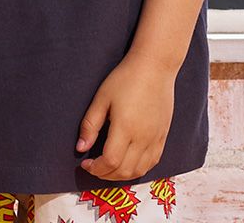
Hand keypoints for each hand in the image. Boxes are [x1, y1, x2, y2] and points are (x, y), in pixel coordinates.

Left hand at [75, 52, 175, 179]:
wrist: (155, 66)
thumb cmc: (126, 78)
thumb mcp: (102, 97)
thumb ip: (90, 125)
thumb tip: (80, 147)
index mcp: (125, 128)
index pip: (110, 162)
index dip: (96, 168)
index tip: (86, 163)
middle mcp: (143, 137)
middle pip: (124, 171)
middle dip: (106, 174)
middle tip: (94, 167)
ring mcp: (155, 138)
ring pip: (139, 170)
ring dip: (122, 175)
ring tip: (109, 166)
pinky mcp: (163, 135)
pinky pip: (153, 162)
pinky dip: (139, 169)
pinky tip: (129, 161)